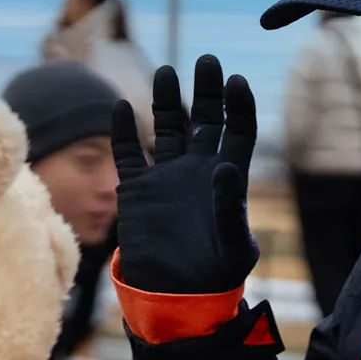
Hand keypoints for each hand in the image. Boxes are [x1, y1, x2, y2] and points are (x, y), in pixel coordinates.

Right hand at [111, 54, 258, 293]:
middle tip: (207, 61)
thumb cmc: (215, 277)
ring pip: (166, 127)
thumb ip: (232, 208)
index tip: (236, 82)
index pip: (237, 131)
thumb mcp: (235, 247)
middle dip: (206, 90)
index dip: (239, 106)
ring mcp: (166, 177)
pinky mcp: (137, 190)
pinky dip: (122, 131)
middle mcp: (198, 170)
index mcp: (228, 178)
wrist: (175, 298)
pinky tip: (122, 107)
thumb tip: (226, 168)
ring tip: (166, 71)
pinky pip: (128, 154)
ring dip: (166, 99)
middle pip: (204, 119)